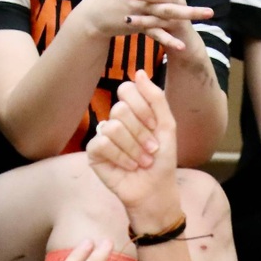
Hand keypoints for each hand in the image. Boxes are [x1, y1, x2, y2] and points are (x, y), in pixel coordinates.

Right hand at [88, 70, 182, 224]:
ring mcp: (103, 135)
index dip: (142, 107)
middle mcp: (116, 119)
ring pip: (113, 127)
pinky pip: (102, 143)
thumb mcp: (167, 125)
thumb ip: (156, 98)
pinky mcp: (93, 152)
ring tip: (142, 161)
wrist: (155, 189)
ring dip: (134, 148)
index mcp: (133, 110)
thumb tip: (139, 72)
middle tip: (151, 149)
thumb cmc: (162, 160)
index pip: (127, 89)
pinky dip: (120, 156)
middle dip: (141, 132)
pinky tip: (128, 166)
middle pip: (121, 109)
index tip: (154, 126)